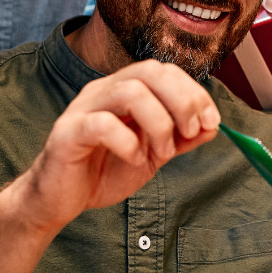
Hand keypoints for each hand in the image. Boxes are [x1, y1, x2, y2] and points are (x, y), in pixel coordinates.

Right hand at [20, 60, 220, 232]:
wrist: (59, 201)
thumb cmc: (103, 171)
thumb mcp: (152, 154)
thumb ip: (180, 139)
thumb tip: (212, 126)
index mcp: (125, 90)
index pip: (165, 71)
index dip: (194, 92)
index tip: (211, 121)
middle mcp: (104, 90)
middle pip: (149, 71)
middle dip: (181, 100)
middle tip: (190, 132)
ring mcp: (84, 108)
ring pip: (129, 92)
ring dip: (158, 122)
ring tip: (162, 152)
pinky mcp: (68, 132)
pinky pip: (102, 123)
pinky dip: (128, 141)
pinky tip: (135, 159)